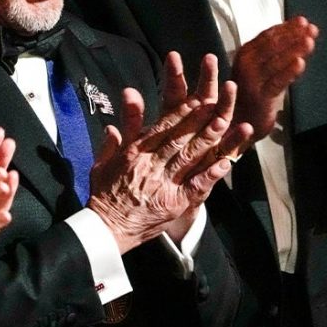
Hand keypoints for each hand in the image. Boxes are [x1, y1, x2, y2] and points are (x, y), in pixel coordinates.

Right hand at [88, 55, 250, 252]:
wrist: (106, 229)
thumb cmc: (104, 196)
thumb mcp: (102, 164)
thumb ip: (112, 141)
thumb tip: (113, 123)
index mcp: (134, 153)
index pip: (162, 127)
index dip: (180, 112)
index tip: (195, 97)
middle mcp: (150, 165)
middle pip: (179, 138)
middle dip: (198, 119)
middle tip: (216, 101)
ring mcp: (164, 184)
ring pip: (189, 157)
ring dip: (207, 139)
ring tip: (224, 122)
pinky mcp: (174, 203)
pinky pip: (195, 186)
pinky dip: (210, 174)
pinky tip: (224, 162)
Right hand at [232, 17, 317, 139]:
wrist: (241, 121)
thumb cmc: (254, 91)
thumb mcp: (260, 68)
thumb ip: (275, 52)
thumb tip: (300, 33)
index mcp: (246, 53)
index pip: (267, 35)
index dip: (286, 27)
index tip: (303, 21)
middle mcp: (246, 64)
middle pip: (272, 46)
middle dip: (293, 35)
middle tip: (311, 29)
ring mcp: (252, 81)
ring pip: (276, 61)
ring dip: (294, 50)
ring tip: (310, 41)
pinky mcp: (260, 97)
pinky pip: (277, 82)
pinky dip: (289, 71)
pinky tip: (301, 63)